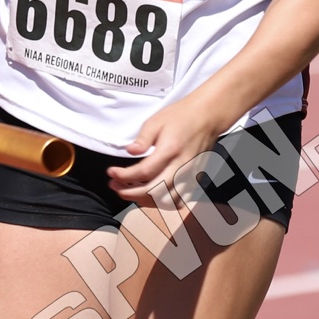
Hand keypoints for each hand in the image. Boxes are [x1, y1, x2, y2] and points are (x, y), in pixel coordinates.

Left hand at [105, 95, 234, 204]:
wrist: (208, 117)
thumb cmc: (181, 116)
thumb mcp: (156, 121)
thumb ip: (142, 139)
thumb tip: (130, 152)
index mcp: (170, 150)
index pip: (143, 172)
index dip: (124, 176)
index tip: (111, 172)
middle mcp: (181, 166)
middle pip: (154, 192)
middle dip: (129, 192)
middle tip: (115, 185)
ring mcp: (189, 175)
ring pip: (166, 201)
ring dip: (144, 200)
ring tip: (129, 190)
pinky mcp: (194, 179)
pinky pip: (177, 200)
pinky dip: (160, 202)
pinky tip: (149, 194)